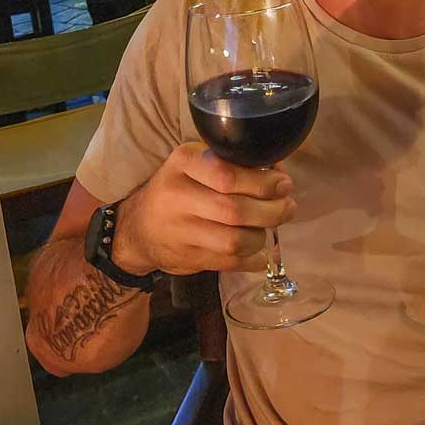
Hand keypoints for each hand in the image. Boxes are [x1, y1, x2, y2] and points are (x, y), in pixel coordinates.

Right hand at [111, 143, 296, 276]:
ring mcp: (180, 231)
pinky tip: (258, 251)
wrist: (137, 228)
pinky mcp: (187, 259)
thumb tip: (278, 171)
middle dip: (271, 211)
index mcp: (183, 163)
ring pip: (234, 241)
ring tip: (267, 228)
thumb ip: (232, 163)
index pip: (227, 174)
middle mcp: (177, 196)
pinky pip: (230, 263)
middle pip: (234, 210)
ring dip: (261, 236)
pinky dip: (253, 259)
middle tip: (287, 207)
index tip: (283, 184)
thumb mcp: (195, 162)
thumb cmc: (178, 188)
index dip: (263, 182)